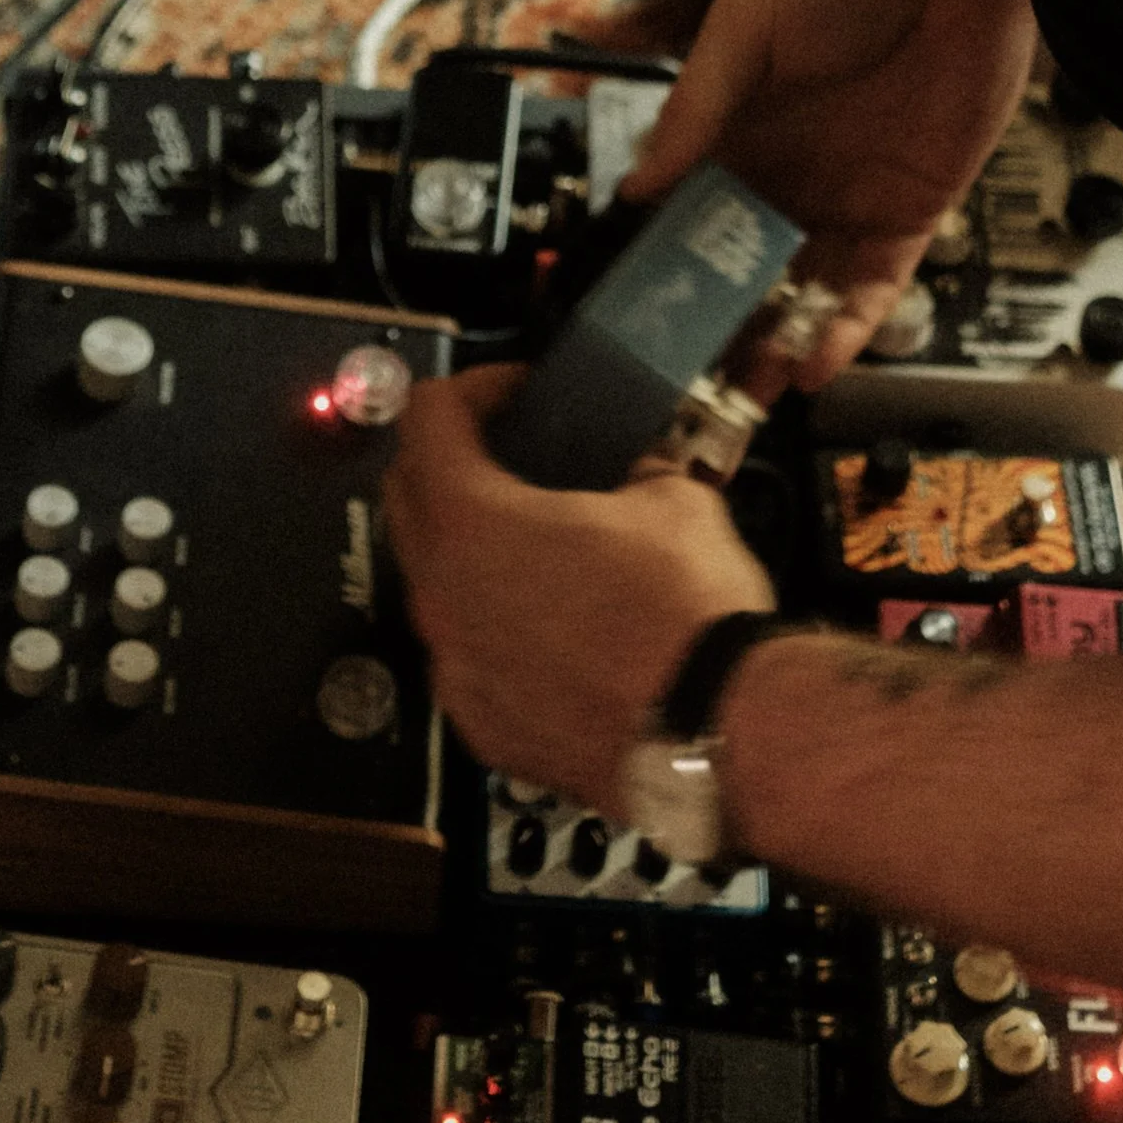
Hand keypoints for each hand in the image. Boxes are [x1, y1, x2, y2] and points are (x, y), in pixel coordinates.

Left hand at [384, 365, 774, 809]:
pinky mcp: (482, 724)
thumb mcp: (675, 500)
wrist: (715, 734)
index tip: (509, 394)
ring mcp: (455, 667)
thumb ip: (635, 471)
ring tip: (543, 550)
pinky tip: (558, 632)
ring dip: (471, 556)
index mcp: (472, 521)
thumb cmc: (688, 621)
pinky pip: (469, 657)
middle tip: (511, 457)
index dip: (472, 389)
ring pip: (435, 587)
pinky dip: (497, 633)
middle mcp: (443, 596)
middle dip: (452, 464)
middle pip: (408, 499)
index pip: (427, 418)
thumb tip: (639, 473)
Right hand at [621, 0, 1036, 388]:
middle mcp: (785, 182)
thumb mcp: (743, 31)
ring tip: (744, 401)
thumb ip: (692, 109)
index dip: (666, 278)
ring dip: (774, 349)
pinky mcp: (908, 219)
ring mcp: (846, 206)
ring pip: (803, 299)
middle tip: (688, 393)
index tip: (640, 327)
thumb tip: (636, 186)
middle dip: (717, 335)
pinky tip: (814, 365)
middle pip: (742, 278)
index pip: (689, 227)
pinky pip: (871, 292)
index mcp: (734, 142)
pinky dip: (844, 333)